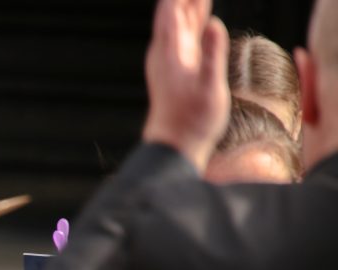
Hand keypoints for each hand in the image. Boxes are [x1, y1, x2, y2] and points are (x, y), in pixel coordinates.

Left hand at [141, 0, 230, 171]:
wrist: (174, 146)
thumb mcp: (210, 88)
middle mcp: (166, 52)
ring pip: (180, 21)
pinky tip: (203, 15)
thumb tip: (214, 23)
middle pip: (175, 11)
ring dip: (191, 3)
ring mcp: (170, 59)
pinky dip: (194, 20)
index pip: (171, 10)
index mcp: (170, 52)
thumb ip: (212, 55)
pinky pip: (186, 35)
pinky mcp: (178, 68)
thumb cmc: (192, 121)